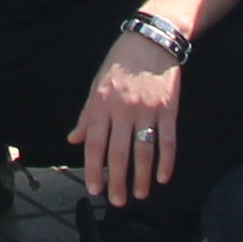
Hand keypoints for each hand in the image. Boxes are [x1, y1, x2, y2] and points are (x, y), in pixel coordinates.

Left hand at [69, 29, 186, 206]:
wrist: (151, 40)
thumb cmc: (119, 62)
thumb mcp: (96, 84)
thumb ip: (87, 115)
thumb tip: (73, 140)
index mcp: (102, 103)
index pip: (95, 143)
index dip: (94, 169)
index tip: (94, 189)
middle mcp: (123, 109)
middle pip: (119, 152)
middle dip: (118, 181)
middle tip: (117, 201)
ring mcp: (147, 110)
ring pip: (144, 151)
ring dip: (141, 176)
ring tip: (139, 194)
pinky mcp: (168, 108)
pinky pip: (167, 140)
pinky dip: (166, 161)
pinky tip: (162, 178)